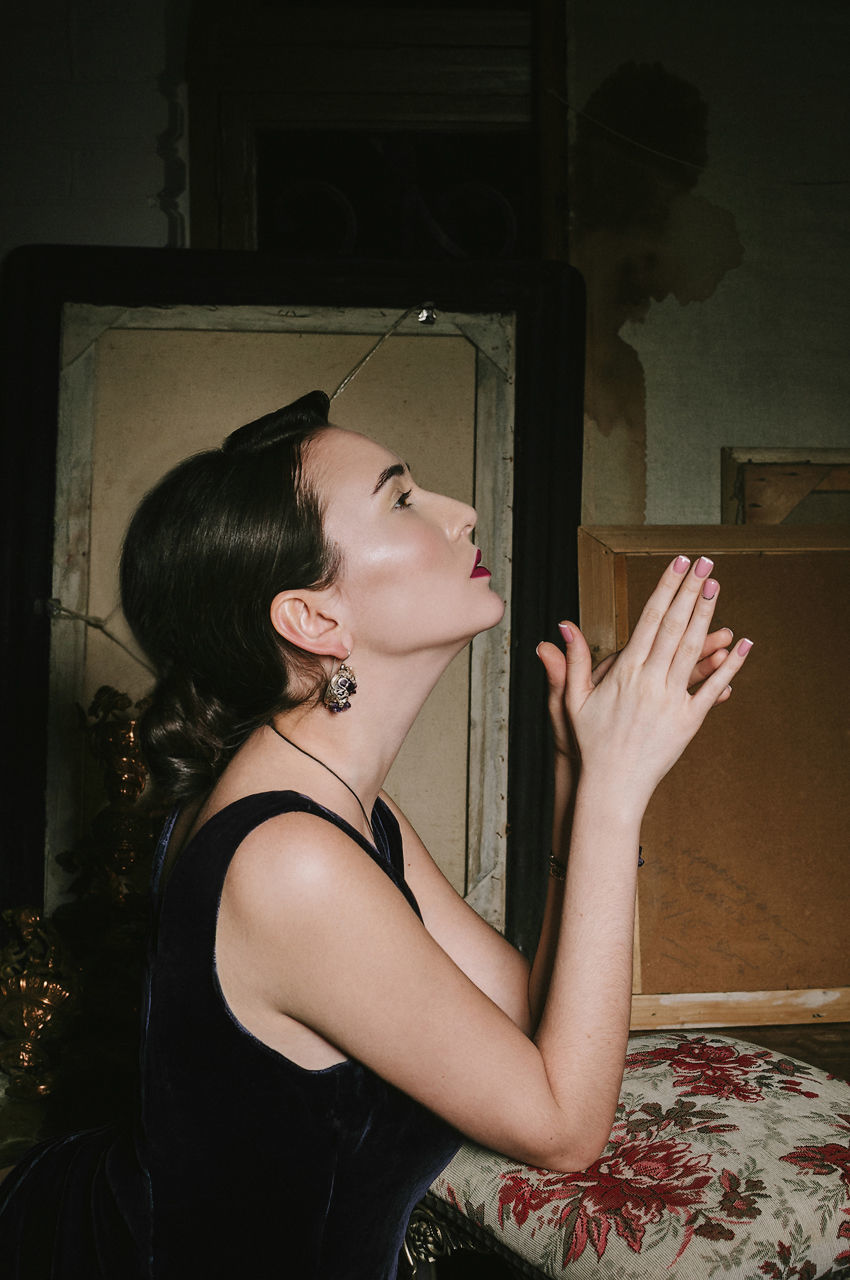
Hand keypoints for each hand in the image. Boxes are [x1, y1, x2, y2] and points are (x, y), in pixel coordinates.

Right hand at [538, 556, 751, 810]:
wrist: (612, 785)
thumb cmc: (590, 742)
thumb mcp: (572, 699)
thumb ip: (571, 661)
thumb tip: (560, 628)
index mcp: (624, 672)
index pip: (649, 619)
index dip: (666, 589)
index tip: (678, 565)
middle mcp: (649, 681)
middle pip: (674, 626)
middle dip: (691, 590)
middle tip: (706, 562)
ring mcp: (671, 701)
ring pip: (693, 650)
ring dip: (707, 616)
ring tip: (718, 587)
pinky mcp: (689, 721)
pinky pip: (711, 688)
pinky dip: (729, 666)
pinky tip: (741, 644)